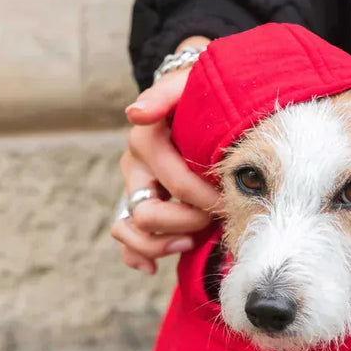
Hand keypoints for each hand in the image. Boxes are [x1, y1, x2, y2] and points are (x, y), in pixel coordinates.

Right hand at [111, 38, 219, 273]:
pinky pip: (125, 237)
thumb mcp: (187, 82)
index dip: (199, 194)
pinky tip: (153, 267)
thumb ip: (164, 93)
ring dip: (161, 243)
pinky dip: (137, 256)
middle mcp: (137, 164)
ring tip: (192, 240)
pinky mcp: (139, 202)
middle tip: (215, 216)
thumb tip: (135, 114)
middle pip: (147, 211)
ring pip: (131, 229)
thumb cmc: (198, 90)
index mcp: (148, 138)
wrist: (197, 94)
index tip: (225, 198)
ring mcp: (135, 186)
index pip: (171, 178)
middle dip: (186, 220)